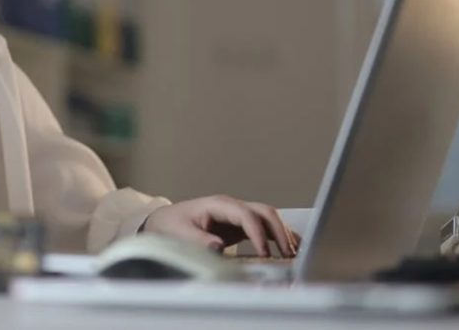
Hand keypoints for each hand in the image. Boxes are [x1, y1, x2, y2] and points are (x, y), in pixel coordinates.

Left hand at [142, 195, 299, 257]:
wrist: (164, 222)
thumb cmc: (171, 225)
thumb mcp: (180, 233)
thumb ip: (199, 240)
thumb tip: (218, 246)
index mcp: (218, 205)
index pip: (246, 215)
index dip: (258, 234)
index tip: (265, 254)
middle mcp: (231, 207)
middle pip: (263, 212)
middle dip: (279, 231)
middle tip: (288, 254)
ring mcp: (237, 215)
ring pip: (268, 218)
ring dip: (282, 233)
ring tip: (294, 254)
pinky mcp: (240, 226)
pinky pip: (264, 227)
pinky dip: (278, 237)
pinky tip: (290, 249)